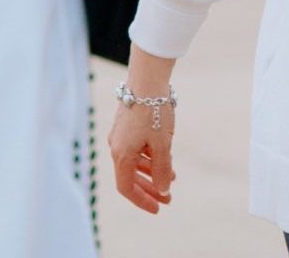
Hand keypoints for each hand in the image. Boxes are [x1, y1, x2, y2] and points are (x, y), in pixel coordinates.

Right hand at [107, 50, 177, 214]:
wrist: (147, 79)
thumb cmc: (153, 111)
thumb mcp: (162, 144)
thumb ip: (162, 169)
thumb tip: (164, 190)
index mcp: (122, 155)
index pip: (127, 188)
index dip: (142, 200)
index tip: (158, 208)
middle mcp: (116, 147)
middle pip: (130, 177)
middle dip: (150, 189)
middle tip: (168, 199)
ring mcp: (120, 137)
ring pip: (134, 163)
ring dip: (151, 174)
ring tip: (172, 179)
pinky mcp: (126, 127)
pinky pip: (135, 150)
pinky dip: (148, 159)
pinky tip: (165, 160)